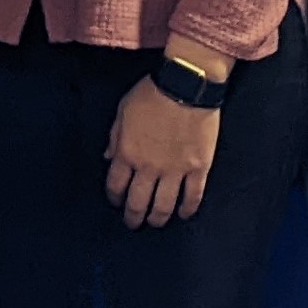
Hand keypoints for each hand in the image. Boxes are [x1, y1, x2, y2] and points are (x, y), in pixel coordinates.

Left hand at [106, 78, 220, 228]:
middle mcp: (148, 167)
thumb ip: (115, 137)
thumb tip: (108, 158)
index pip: (116, 186)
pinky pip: (192, 196)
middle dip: (133, 216)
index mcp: (127, 153)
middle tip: (134, 223)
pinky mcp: (199, 168)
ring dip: (158, 218)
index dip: (115, 198)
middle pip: (137, 202)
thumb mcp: (123, 111)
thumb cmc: (151, 93)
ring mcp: (175, 170)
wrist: (186, 85)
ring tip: (155, 223)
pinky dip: (187, 209)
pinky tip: (183, 214)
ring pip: (164, 205)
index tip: (116, 202)